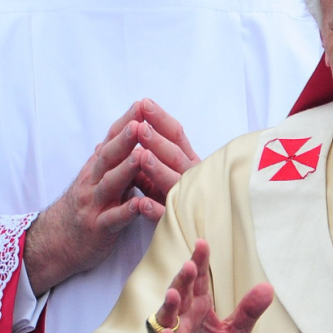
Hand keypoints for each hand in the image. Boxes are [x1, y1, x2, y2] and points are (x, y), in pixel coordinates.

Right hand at [24, 103, 161, 294]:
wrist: (53, 244)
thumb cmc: (81, 210)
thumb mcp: (92, 181)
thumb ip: (108, 161)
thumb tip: (116, 134)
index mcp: (95, 170)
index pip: (110, 141)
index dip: (125, 123)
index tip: (141, 105)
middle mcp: (92, 183)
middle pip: (109, 157)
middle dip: (124, 138)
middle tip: (140, 121)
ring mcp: (94, 205)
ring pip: (110, 184)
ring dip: (127, 169)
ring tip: (142, 155)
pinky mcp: (99, 229)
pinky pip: (114, 219)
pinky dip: (127, 211)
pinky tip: (141, 204)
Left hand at [133, 98, 201, 219]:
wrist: (199, 229)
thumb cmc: (174, 195)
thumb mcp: (163, 171)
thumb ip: (153, 153)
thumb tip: (133, 128)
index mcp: (188, 161)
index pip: (176, 135)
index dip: (161, 119)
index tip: (143, 103)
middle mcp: (191, 176)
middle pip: (175, 156)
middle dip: (157, 141)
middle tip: (139, 127)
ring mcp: (188, 198)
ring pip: (174, 182)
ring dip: (158, 169)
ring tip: (142, 156)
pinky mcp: (181, 222)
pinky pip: (169, 216)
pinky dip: (157, 210)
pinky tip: (143, 204)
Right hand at [138, 241, 272, 332]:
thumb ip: (248, 311)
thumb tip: (268, 287)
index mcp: (199, 308)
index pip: (197, 281)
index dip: (198, 263)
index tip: (202, 243)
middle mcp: (183, 318)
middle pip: (181, 295)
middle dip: (183, 280)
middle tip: (188, 264)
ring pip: (168, 319)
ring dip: (170, 306)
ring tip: (174, 294)